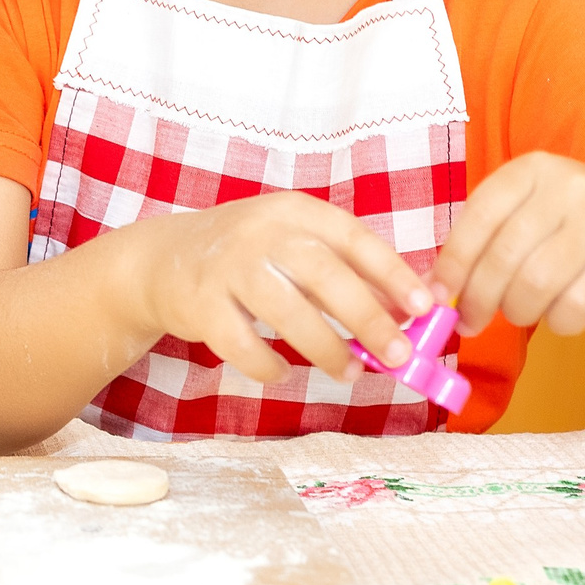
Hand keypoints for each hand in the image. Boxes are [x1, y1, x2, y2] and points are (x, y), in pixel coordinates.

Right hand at [131, 192, 433, 387]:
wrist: (160, 261)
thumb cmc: (245, 257)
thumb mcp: (291, 245)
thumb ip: (343, 272)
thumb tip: (407, 313)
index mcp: (293, 211)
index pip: (354, 238)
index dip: (393, 273)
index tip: (425, 307)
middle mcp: (259, 231)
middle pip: (324, 275)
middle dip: (369, 319)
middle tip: (400, 356)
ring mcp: (226, 267)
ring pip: (288, 313)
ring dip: (327, 349)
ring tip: (350, 373)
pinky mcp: (199, 304)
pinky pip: (243, 346)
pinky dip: (270, 366)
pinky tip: (284, 372)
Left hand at [435, 152, 584, 337]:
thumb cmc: (577, 224)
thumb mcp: (531, 211)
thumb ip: (486, 240)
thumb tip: (435, 288)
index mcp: (532, 168)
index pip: (479, 216)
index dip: (454, 262)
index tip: (439, 296)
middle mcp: (567, 186)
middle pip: (504, 256)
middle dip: (479, 299)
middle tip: (471, 322)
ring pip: (536, 284)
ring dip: (518, 311)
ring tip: (520, 312)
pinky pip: (576, 306)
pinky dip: (559, 322)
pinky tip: (560, 316)